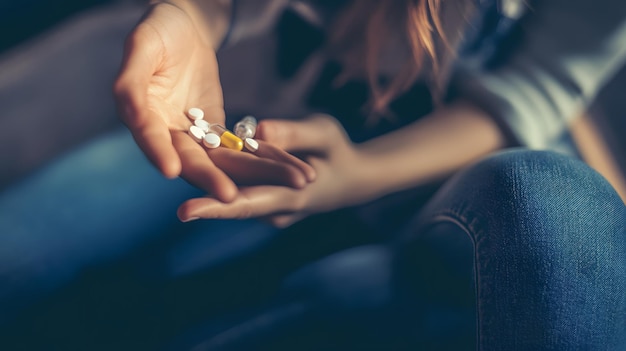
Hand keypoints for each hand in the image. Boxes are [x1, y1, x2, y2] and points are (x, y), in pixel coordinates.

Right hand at [114, 2, 312, 201]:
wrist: (186, 26)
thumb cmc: (159, 29)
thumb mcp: (142, 46)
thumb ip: (132, 80)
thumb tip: (129, 111)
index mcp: (142, 116)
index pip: (150, 137)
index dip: (159, 153)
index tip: (171, 171)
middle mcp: (168, 134)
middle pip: (193, 160)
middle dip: (212, 178)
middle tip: (231, 196)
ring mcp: (195, 136)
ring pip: (225, 160)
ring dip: (256, 172)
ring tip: (288, 183)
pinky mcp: (217, 131)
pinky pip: (242, 148)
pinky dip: (266, 157)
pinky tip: (291, 167)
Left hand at [177, 114, 377, 226]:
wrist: (349, 178)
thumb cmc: (339, 151)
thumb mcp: (324, 133)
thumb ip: (294, 134)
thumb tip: (258, 133)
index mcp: (292, 196)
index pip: (249, 203)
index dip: (217, 207)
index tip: (186, 212)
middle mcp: (275, 210)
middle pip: (235, 205)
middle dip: (207, 204)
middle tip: (182, 211)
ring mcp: (268, 209)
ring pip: (234, 194)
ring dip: (211, 183)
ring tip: (187, 162)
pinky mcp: (261, 200)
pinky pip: (238, 188)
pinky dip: (222, 175)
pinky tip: (202, 158)